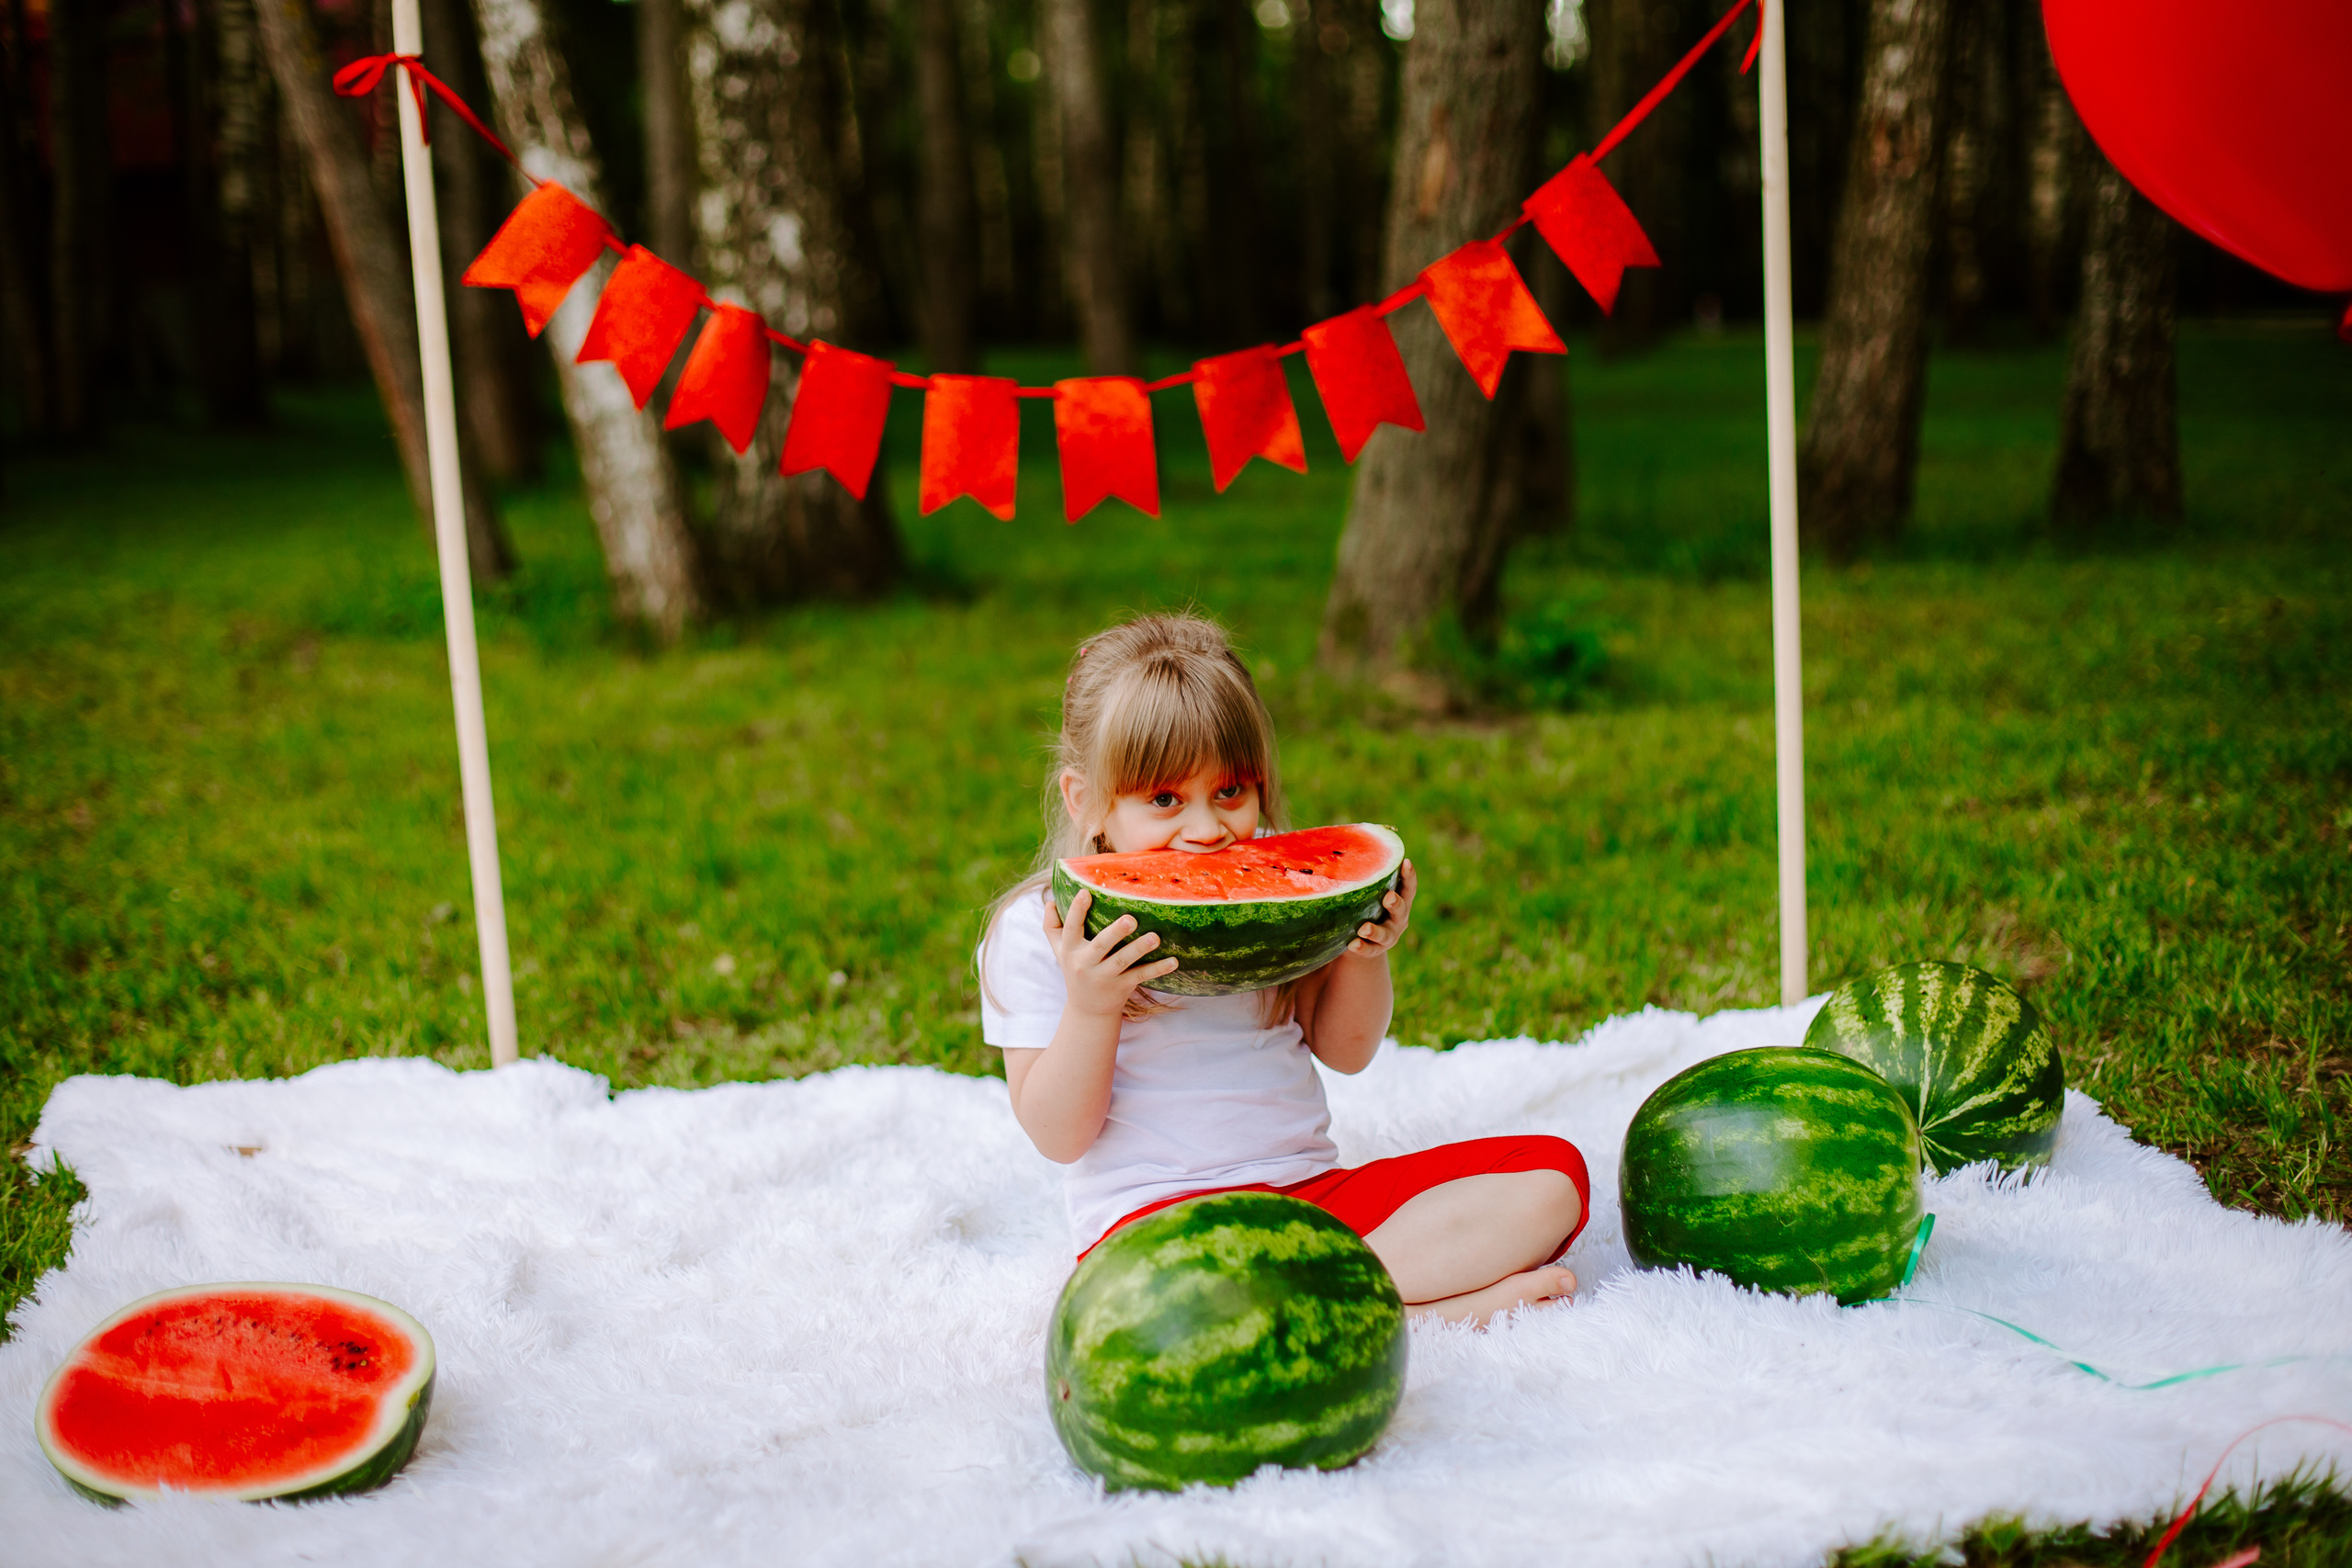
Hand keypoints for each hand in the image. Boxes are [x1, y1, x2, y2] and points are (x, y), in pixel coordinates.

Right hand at [1045, 888, 1178, 1017]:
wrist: (1087, 1010)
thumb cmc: (1075, 969)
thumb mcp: (1059, 950)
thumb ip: (1051, 926)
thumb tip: (1050, 901)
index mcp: (1071, 950)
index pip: (1071, 928)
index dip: (1076, 911)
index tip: (1086, 892)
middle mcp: (1086, 964)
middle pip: (1100, 946)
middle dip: (1115, 932)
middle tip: (1131, 919)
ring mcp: (1105, 977)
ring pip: (1123, 961)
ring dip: (1139, 949)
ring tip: (1156, 937)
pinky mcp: (1122, 987)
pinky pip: (1140, 976)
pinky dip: (1157, 969)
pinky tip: (1173, 961)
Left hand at [1345, 859, 1415, 959]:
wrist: (1363, 940)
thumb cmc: (1367, 906)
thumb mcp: (1371, 892)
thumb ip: (1369, 876)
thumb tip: (1346, 839)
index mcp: (1401, 900)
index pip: (1408, 887)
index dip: (1409, 875)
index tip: (1405, 862)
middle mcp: (1398, 918)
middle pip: (1401, 910)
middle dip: (1395, 903)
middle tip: (1388, 897)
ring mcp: (1388, 936)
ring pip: (1385, 934)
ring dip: (1375, 930)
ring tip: (1364, 927)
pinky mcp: (1374, 950)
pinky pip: (1369, 949)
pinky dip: (1362, 947)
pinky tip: (1352, 944)